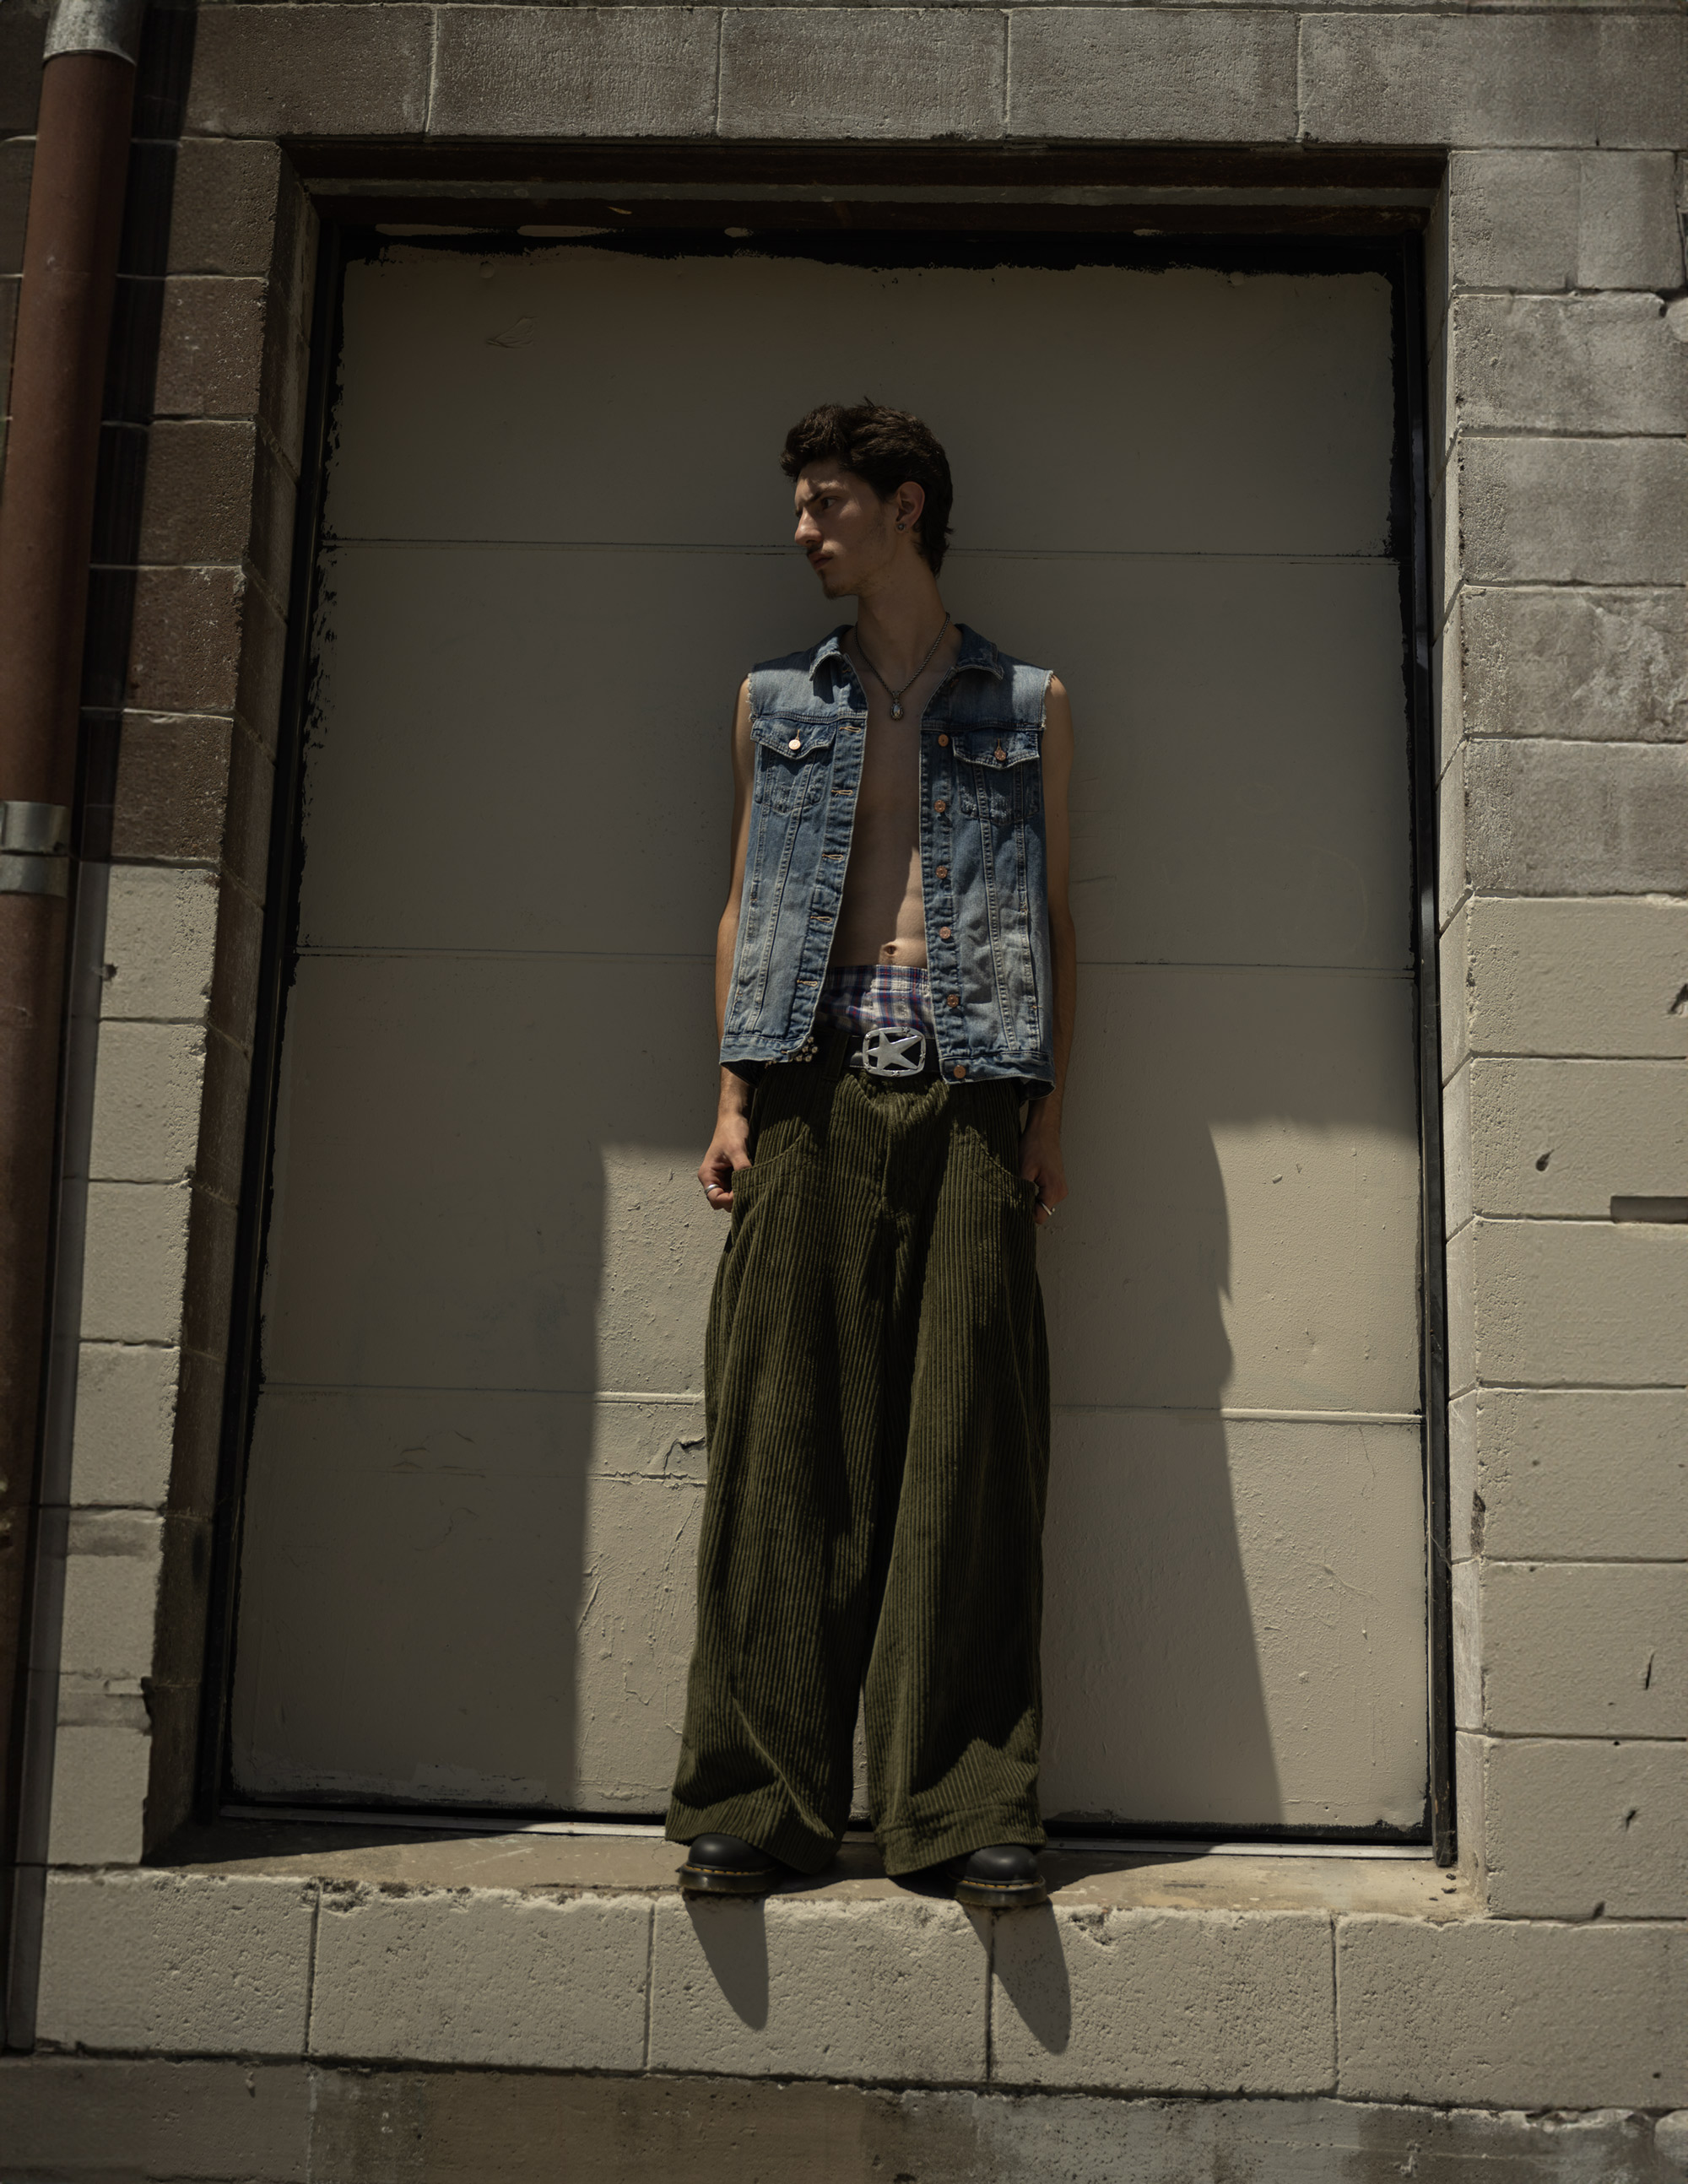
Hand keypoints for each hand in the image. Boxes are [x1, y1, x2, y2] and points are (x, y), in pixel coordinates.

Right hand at [699, 1106, 751, 1211]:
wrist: (735, 1117)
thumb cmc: (731, 1130)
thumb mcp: (737, 1149)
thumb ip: (742, 1168)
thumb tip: (750, 1185)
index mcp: (708, 1174)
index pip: (716, 1200)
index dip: (730, 1200)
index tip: (744, 1193)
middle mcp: (713, 1178)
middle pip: (724, 1202)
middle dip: (737, 1199)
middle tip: (751, 1190)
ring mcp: (723, 1177)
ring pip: (732, 1197)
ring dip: (743, 1194)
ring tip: (754, 1185)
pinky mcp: (733, 1175)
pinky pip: (739, 1188)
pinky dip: (746, 1187)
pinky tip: (755, 1181)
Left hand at [1020, 1109, 1066, 1228]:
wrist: (1043, 1130)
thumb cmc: (1035, 1145)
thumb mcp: (1022, 1169)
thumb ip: (1020, 1191)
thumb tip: (1013, 1207)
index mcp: (1054, 1191)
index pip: (1039, 1217)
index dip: (1024, 1213)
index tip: (1012, 1205)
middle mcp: (1060, 1192)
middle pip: (1040, 1212)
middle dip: (1025, 1205)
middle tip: (1013, 1192)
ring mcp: (1059, 1188)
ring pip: (1040, 1204)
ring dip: (1029, 1198)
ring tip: (1021, 1182)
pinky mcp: (1055, 1183)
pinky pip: (1042, 1196)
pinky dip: (1033, 1192)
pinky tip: (1026, 1180)